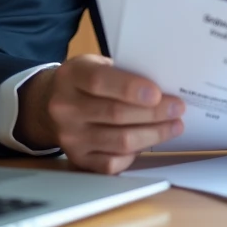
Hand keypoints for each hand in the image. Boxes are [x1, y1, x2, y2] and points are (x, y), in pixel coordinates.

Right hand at [14, 54, 184, 174]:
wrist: (48, 105)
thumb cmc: (83, 81)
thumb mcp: (95, 64)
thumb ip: (122, 72)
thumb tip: (164, 86)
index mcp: (71, 76)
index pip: (100, 82)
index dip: (131, 88)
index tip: (158, 93)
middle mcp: (65, 108)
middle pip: (116, 114)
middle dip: (154, 113)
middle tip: (178, 108)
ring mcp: (70, 137)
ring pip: (120, 141)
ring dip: (154, 134)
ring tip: (174, 126)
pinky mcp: (78, 159)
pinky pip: (113, 162)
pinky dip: (136, 153)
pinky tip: (149, 141)